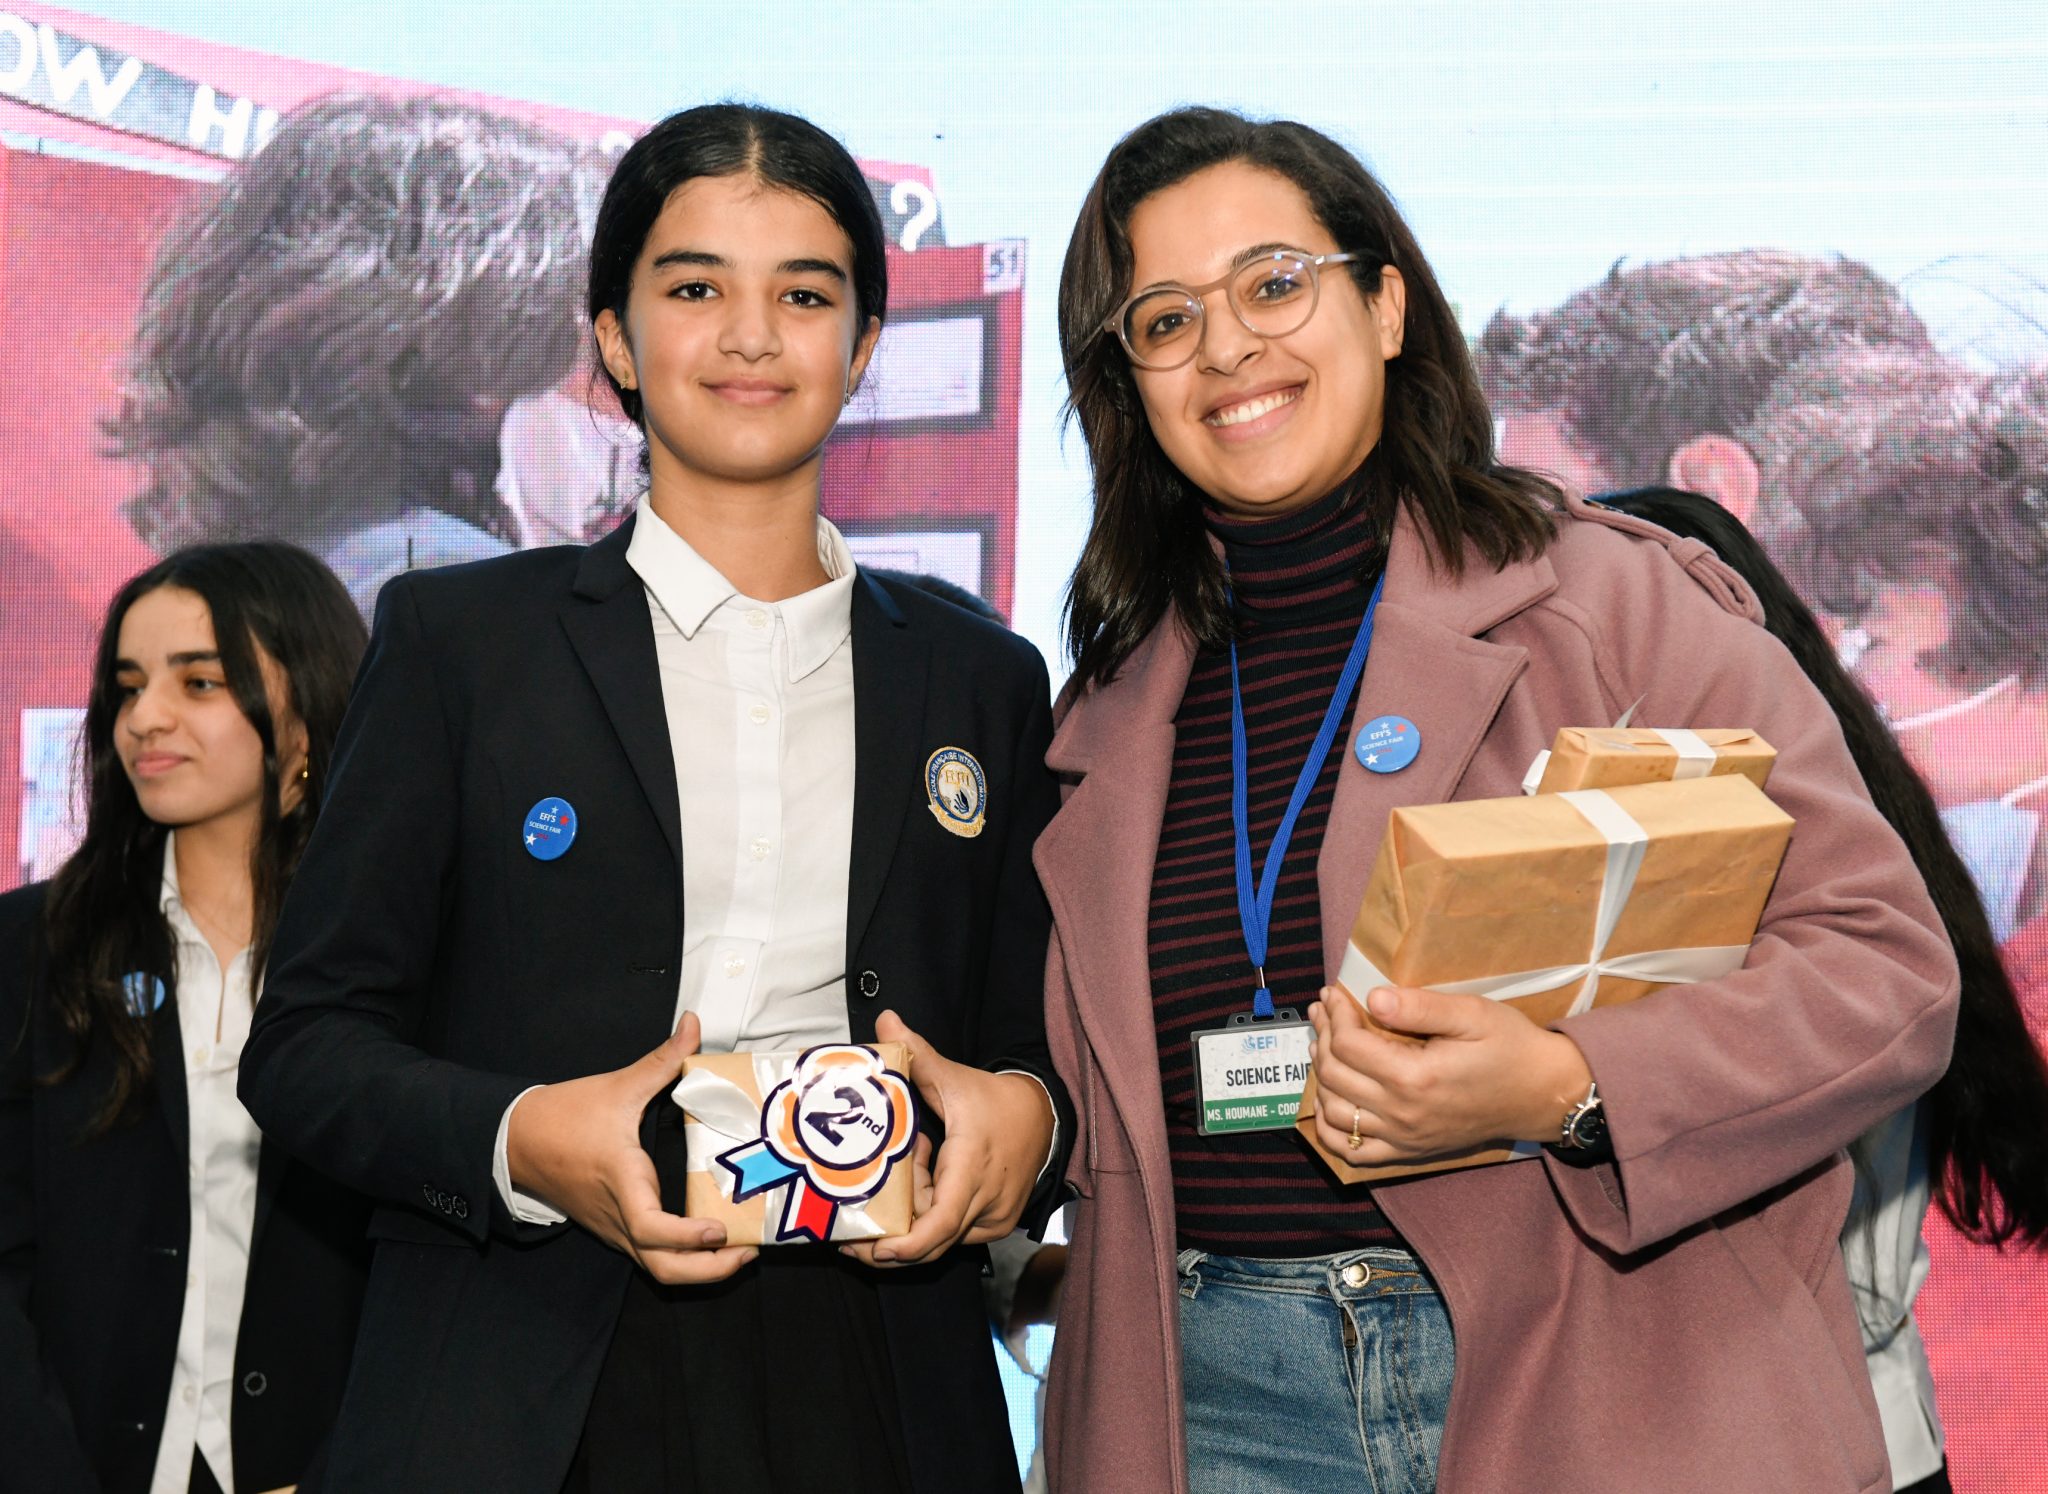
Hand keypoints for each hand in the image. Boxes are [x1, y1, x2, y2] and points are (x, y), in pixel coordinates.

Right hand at [507, 1012, 758, 1284]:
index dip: (688, 1237)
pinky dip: (681, 1257)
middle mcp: (619, 1217)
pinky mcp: (613, 1228)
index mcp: (622, 1183)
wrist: (515, 1141)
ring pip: (657, 1267)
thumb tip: (693, 1021)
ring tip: (737, 1250)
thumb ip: (662, 1058)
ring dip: (698, 1268)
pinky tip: (708, 1240)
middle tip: (748, 1251)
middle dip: (709, 1271)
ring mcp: (615, 1229)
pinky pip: (649, 1255)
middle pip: (664, 1269)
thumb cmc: (564, 1116)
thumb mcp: (619, 1085)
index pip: (653, 1230)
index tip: (720, 1230)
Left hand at [840, 1010, 1053, 1267]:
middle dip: (889, 1236)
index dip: (906, 1244)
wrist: (1043, 1117)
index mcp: (972, 1169)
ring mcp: (993, 1220)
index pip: (940, 1223)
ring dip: (912, 1215)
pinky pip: (953, 1231)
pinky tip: (924, 1178)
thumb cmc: (994, 1101)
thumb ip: (917, 1052)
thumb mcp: (954, 1077)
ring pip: (939, 1236)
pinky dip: (931, 1212)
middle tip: (849, 1234)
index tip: (874, 1249)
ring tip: (902, 1176)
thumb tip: (885, 1020)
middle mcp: (985, 1202)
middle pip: (930, 1240)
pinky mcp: (995, 1225)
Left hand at [1307, 984, 1592, 1165]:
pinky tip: (1329, 1097)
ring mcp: (1404, 1138)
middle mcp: (1403, 1114)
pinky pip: (1352, 1151)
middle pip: (1334, 1075)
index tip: (1333, 992)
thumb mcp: (1471, 1014)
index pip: (1349, 1045)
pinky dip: (1330, 1127)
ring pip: (1334, 1112)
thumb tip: (1371, 997)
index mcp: (1415, 1078)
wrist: (1542, 1094)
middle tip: (1324, 1010)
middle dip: (1322, 1036)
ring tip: (1325, 1043)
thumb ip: (1419, 1007)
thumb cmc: (1510, 1047)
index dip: (1335, 1014)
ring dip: (1320, 1075)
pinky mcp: (1409, 1152)